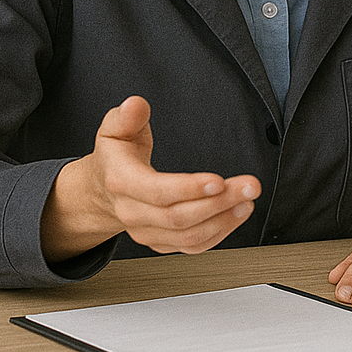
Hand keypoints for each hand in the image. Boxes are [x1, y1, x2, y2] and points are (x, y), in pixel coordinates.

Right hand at [41, 95, 261, 261]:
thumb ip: (126, 116)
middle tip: (249, 186)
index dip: (189, 188)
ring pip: (188, 236)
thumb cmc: (115, 156)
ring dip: (224, 220)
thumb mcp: (114, 129)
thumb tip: (135, 105)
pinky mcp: (160, 242)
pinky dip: (218, 234)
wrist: (103, 190)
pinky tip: (236, 215)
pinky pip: (192, 246)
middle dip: (219, 203)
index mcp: (122, 182)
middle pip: (179, 217)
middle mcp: (133, 213)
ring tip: (247, 201)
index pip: (158, 192)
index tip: (218, 180)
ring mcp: (146, 231)